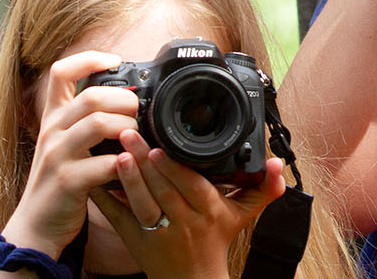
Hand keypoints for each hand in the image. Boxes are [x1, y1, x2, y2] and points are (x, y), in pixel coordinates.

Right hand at [0, 51, 138, 258]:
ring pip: (98, 123)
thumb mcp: (65, 142)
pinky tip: (129, 166)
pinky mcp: (67, 181)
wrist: (36, 226)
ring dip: (127, 128)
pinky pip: (104, 162)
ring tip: (135, 138)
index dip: (89, 59)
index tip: (115, 61)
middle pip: (92, 95)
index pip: (61, 71)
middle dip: (125, 101)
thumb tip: (127, 97)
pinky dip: (125, 162)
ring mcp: (57, 155)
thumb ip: (85, 119)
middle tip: (136, 115)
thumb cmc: (61, 180)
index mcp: (53, 117)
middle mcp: (52, 131)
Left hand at [89, 130, 286, 278]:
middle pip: (162, 189)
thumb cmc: (217, 241)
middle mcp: (184, 222)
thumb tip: (279, 164)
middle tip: (129, 134)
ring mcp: (158, 233)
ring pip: (141, 204)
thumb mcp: (244, 214)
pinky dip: (107, 200)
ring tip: (117, 154)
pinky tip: (97, 180)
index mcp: (209, 211)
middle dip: (145, 161)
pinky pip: (120, 220)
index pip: (191, 186)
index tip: (160, 147)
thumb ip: (265, 187)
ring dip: (128, 178)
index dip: (174, 168)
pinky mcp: (137, 242)